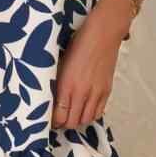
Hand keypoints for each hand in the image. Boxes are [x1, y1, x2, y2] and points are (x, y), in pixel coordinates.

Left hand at [51, 11, 124, 129]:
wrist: (103, 33)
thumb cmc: (78, 43)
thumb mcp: (60, 61)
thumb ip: (57, 81)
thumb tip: (51, 96)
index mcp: (67, 85)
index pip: (59, 116)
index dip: (53, 121)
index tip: (48, 119)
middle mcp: (82, 92)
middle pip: (72, 122)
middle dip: (63, 123)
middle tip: (58, 118)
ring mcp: (96, 93)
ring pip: (86, 119)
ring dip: (77, 120)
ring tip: (70, 114)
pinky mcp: (107, 90)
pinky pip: (99, 112)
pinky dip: (90, 115)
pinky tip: (84, 109)